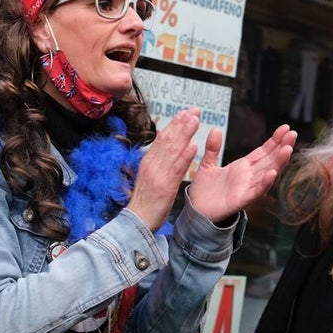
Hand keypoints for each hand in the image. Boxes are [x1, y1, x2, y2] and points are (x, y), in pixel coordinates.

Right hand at [127, 108, 200, 231]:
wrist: (136, 221)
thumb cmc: (144, 201)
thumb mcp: (150, 177)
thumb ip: (159, 163)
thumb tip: (171, 148)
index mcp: (148, 162)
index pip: (161, 138)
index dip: (174, 124)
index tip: (184, 113)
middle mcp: (152, 165)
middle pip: (167, 140)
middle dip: (181, 123)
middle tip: (194, 110)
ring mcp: (158, 175)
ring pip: (172, 150)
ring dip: (185, 134)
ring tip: (195, 120)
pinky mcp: (165, 187)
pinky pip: (176, 169)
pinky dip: (185, 157)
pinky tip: (194, 146)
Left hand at [186, 124, 295, 223]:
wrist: (195, 211)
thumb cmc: (203, 191)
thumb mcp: (207, 165)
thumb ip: (213, 148)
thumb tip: (215, 129)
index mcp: (242, 167)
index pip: (263, 151)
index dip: (275, 140)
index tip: (286, 128)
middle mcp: (249, 177)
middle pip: (270, 160)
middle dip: (282, 147)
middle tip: (293, 133)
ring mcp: (247, 189)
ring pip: (267, 174)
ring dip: (278, 162)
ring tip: (288, 149)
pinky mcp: (241, 201)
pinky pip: (256, 192)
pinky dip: (265, 183)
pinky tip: (272, 173)